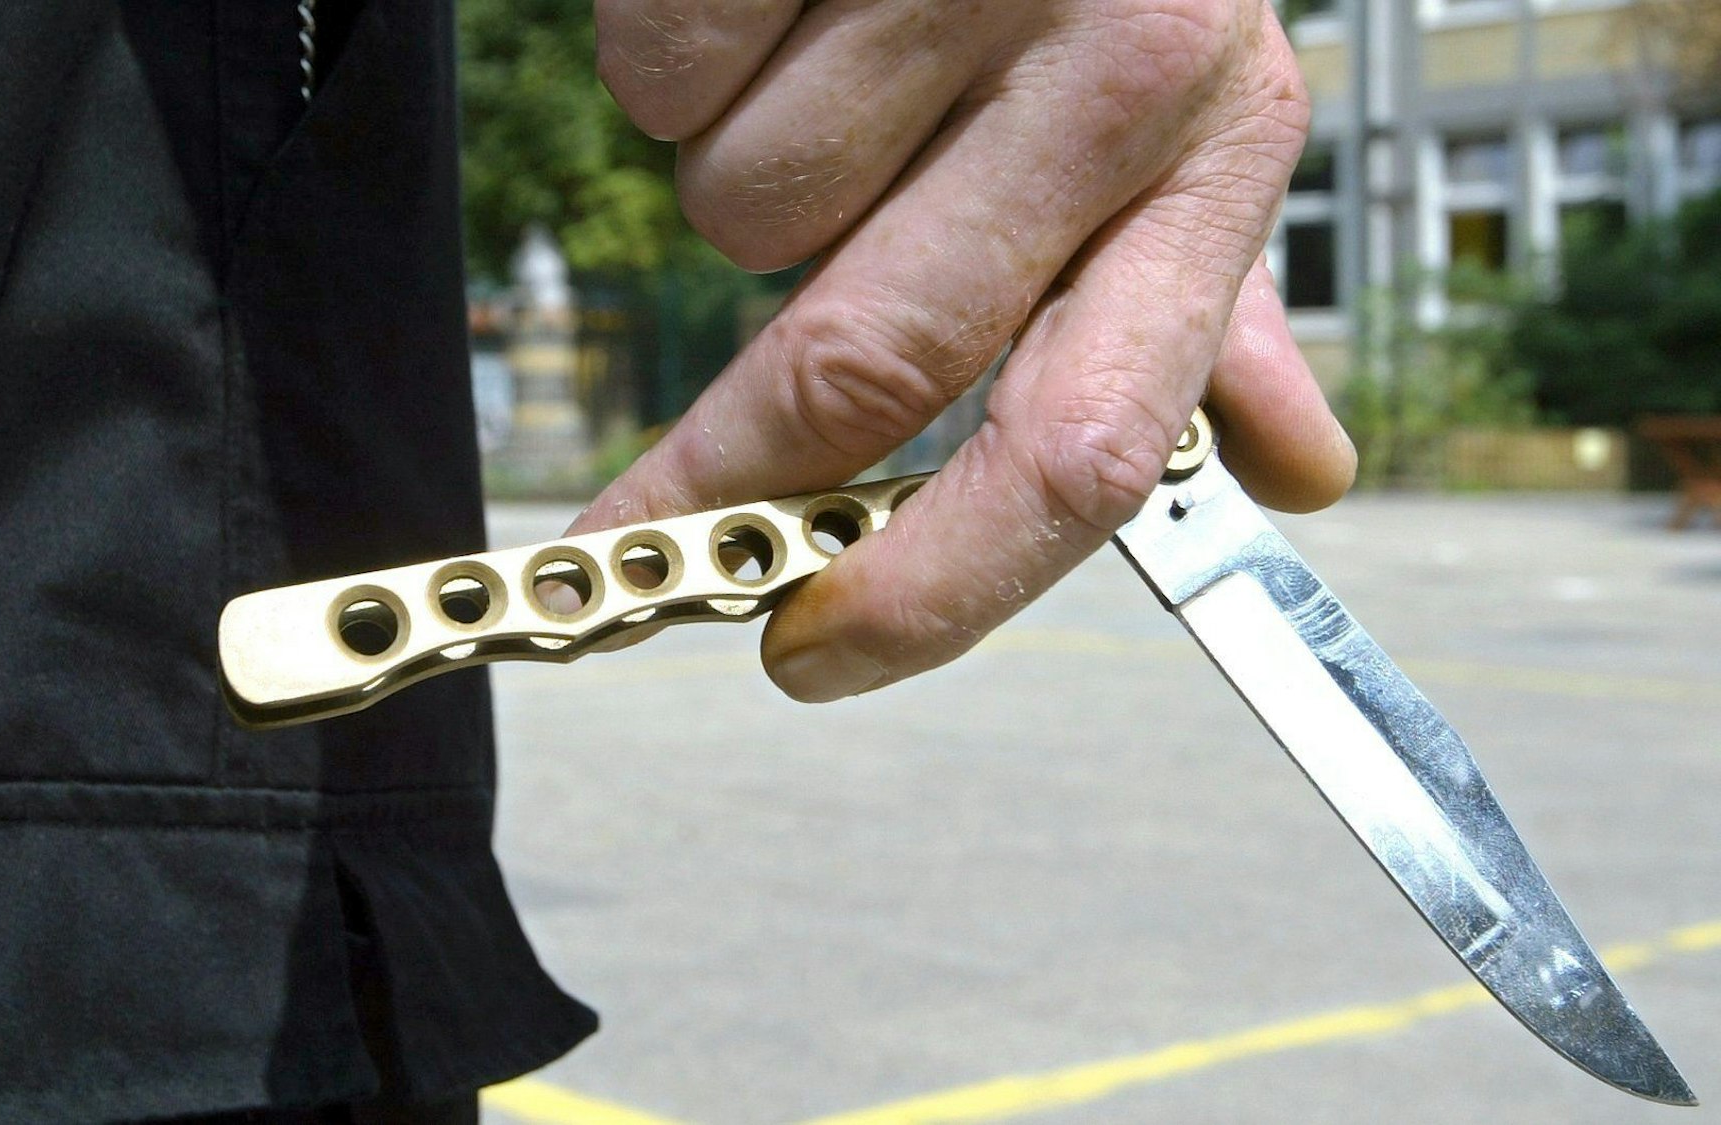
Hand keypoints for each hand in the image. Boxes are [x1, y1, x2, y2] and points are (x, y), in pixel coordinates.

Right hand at [576, 0, 1354, 701]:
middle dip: (719, 474)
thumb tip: (1299, 473)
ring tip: (825, 74)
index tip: (809, 654)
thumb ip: (1209, 300)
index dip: (938, 588)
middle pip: (863, 354)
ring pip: (740, 212)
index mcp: (1211, 153)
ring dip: (743, 187)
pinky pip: (659, 77)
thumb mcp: (1194, 115)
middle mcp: (1111, 63)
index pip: (1089, 441)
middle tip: (623, 542)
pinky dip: (678, 66)